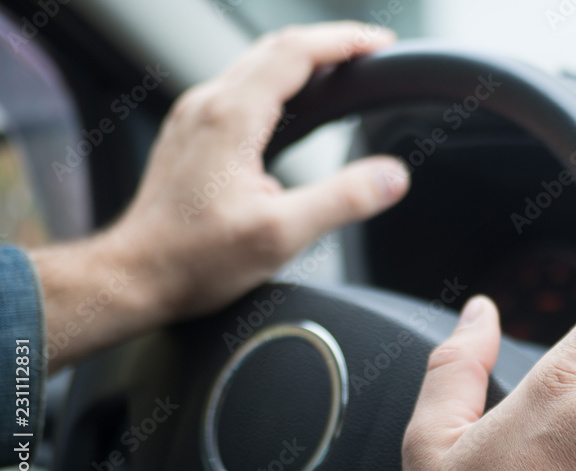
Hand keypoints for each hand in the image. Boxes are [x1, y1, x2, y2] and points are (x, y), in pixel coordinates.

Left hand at [31, 23, 409, 369]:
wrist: (135, 277)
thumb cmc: (194, 260)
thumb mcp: (281, 235)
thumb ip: (343, 201)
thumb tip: (392, 176)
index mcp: (231, 118)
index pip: (296, 52)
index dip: (345, 41)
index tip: (380, 44)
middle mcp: (207, 105)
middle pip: (276, 48)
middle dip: (328, 44)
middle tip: (369, 53)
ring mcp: (194, 116)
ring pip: (255, 65)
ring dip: (302, 60)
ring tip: (342, 71)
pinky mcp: (190, 134)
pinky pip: (240, 88)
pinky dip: (277, 82)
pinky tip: (294, 104)